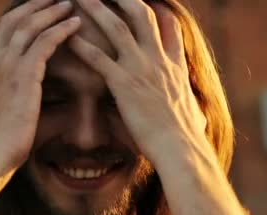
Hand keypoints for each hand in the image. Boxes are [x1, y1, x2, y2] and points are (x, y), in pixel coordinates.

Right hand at [0, 0, 80, 170]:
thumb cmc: (0, 136)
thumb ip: (7, 90)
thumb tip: (23, 88)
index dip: (16, 14)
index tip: (34, 7)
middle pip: (13, 19)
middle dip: (35, 5)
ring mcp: (5, 66)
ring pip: (29, 25)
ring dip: (51, 11)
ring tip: (70, 3)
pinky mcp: (23, 75)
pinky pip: (44, 42)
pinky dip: (61, 29)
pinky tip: (76, 23)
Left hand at [68, 0, 207, 165]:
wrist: (181, 149)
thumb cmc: (184, 138)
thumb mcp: (193, 113)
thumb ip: (188, 105)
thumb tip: (198, 117)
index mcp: (175, 65)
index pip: (170, 26)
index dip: (158, 9)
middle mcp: (159, 60)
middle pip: (143, 16)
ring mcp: (142, 70)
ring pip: (119, 29)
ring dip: (99, 10)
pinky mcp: (124, 85)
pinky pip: (100, 60)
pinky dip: (83, 46)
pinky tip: (68, 37)